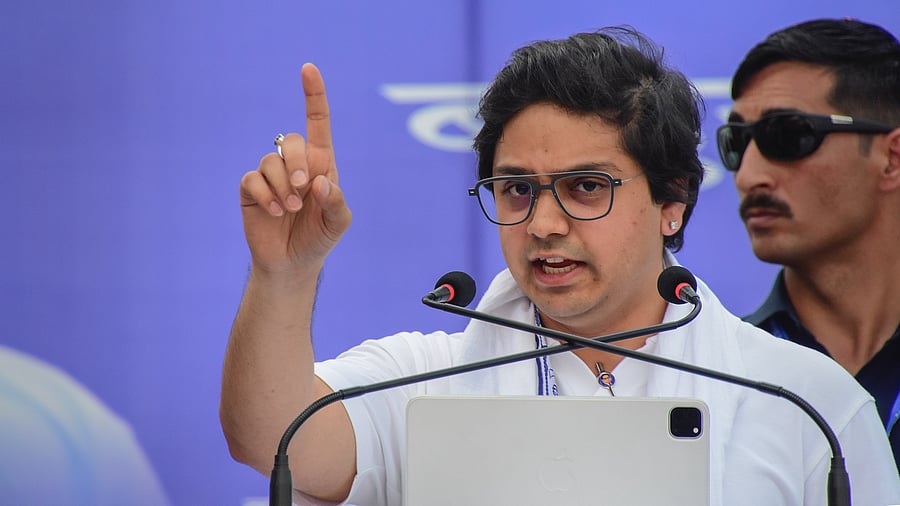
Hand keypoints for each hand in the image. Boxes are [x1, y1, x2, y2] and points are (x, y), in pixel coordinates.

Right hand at [239, 63, 351, 274]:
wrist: (292, 263)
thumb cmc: (319, 237)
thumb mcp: (338, 222)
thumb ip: (336, 201)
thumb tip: (318, 182)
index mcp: (321, 163)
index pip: (318, 122)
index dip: (313, 95)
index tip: (308, 68)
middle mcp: (295, 164)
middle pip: (292, 140)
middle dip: (297, 163)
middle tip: (302, 190)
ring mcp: (272, 175)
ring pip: (271, 160)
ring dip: (282, 185)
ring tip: (289, 209)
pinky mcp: (251, 189)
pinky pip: (253, 178)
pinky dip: (265, 194)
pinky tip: (273, 212)